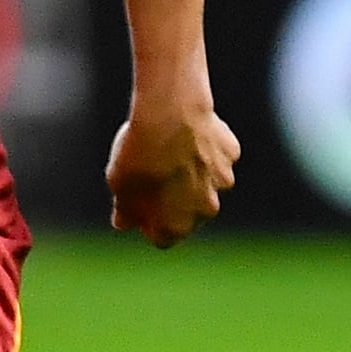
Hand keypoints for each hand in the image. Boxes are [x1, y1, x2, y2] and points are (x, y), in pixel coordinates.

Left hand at [106, 81, 238, 246]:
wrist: (169, 115)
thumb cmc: (140, 154)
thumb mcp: (119, 186)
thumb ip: (125, 210)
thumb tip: (123, 221)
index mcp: (176, 226)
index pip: (162, 236)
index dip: (148, 221)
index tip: (136, 203)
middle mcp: (206, 210)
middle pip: (189, 211)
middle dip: (174, 199)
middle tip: (152, 173)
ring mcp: (223, 181)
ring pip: (206, 182)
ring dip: (193, 173)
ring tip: (169, 149)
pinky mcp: (230, 154)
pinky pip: (217, 155)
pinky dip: (206, 148)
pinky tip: (187, 133)